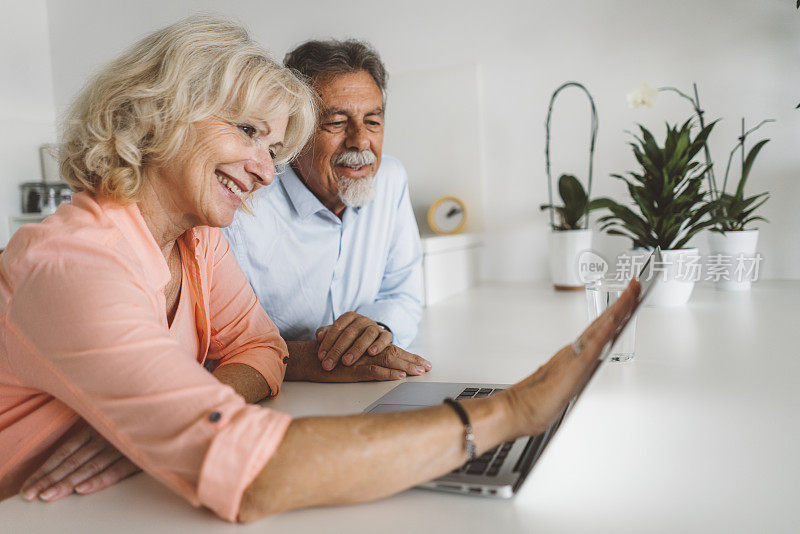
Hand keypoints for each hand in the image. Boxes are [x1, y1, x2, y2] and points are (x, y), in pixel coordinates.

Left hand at [20, 422, 139, 501]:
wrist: (170, 408)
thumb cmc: (138, 416)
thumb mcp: (111, 419)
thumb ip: (95, 432)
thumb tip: (71, 452)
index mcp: (96, 427)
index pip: (65, 451)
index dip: (46, 469)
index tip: (29, 486)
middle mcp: (104, 436)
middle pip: (71, 461)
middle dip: (49, 479)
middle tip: (32, 495)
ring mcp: (120, 445)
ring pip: (88, 467)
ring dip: (67, 482)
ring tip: (49, 496)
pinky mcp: (137, 455)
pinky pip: (115, 470)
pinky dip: (99, 480)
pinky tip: (83, 489)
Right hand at [286, 341, 430, 381]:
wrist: (308, 359)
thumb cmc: (327, 359)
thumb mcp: (348, 357)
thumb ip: (361, 358)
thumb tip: (379, 366)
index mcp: (367, 348)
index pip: (392, 350)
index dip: (408, 356)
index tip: (423, 362)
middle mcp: (366, 351)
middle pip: (394, 353)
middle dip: (413, 361)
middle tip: (428, 366)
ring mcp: (360, 360)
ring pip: (388, 360)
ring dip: (406, 366)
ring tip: (420, 371)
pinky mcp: (353, 370)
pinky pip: (374, 371)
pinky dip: (388, 373)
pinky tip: (400, 376)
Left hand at [316, 312, 393, 369]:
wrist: (370, 337)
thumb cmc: (349, 338)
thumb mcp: (336, 335)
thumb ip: (326, 334)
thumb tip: (319, 336)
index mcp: (349, 317)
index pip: (337, 327)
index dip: (327, 342)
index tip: (321, 357)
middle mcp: (362, 320)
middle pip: (350, 333)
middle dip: (337, 350)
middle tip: (329, 364)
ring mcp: (375, 326)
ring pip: (367, 334)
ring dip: (356, 348)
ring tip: (346, 361)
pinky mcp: (386, 335)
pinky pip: (385, 338)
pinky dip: (378, 344)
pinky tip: (371, 353)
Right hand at [502, 279, 640, 437]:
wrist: (519, 408)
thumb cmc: (537, 399)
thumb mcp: (564, 382)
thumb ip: (574, 372)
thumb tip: (584, 369)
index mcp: (575, 352)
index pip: (601, 326)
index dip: (617, 310)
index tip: (630, 295)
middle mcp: (575, 349)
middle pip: (603, 321)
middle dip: (622, 302)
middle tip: (635, 284)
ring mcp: (574, 356)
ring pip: (600, 328)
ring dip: (617, 310)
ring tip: (631, 294)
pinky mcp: (574, 369)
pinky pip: (592, 347)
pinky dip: (604, 332)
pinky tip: (614, 321)